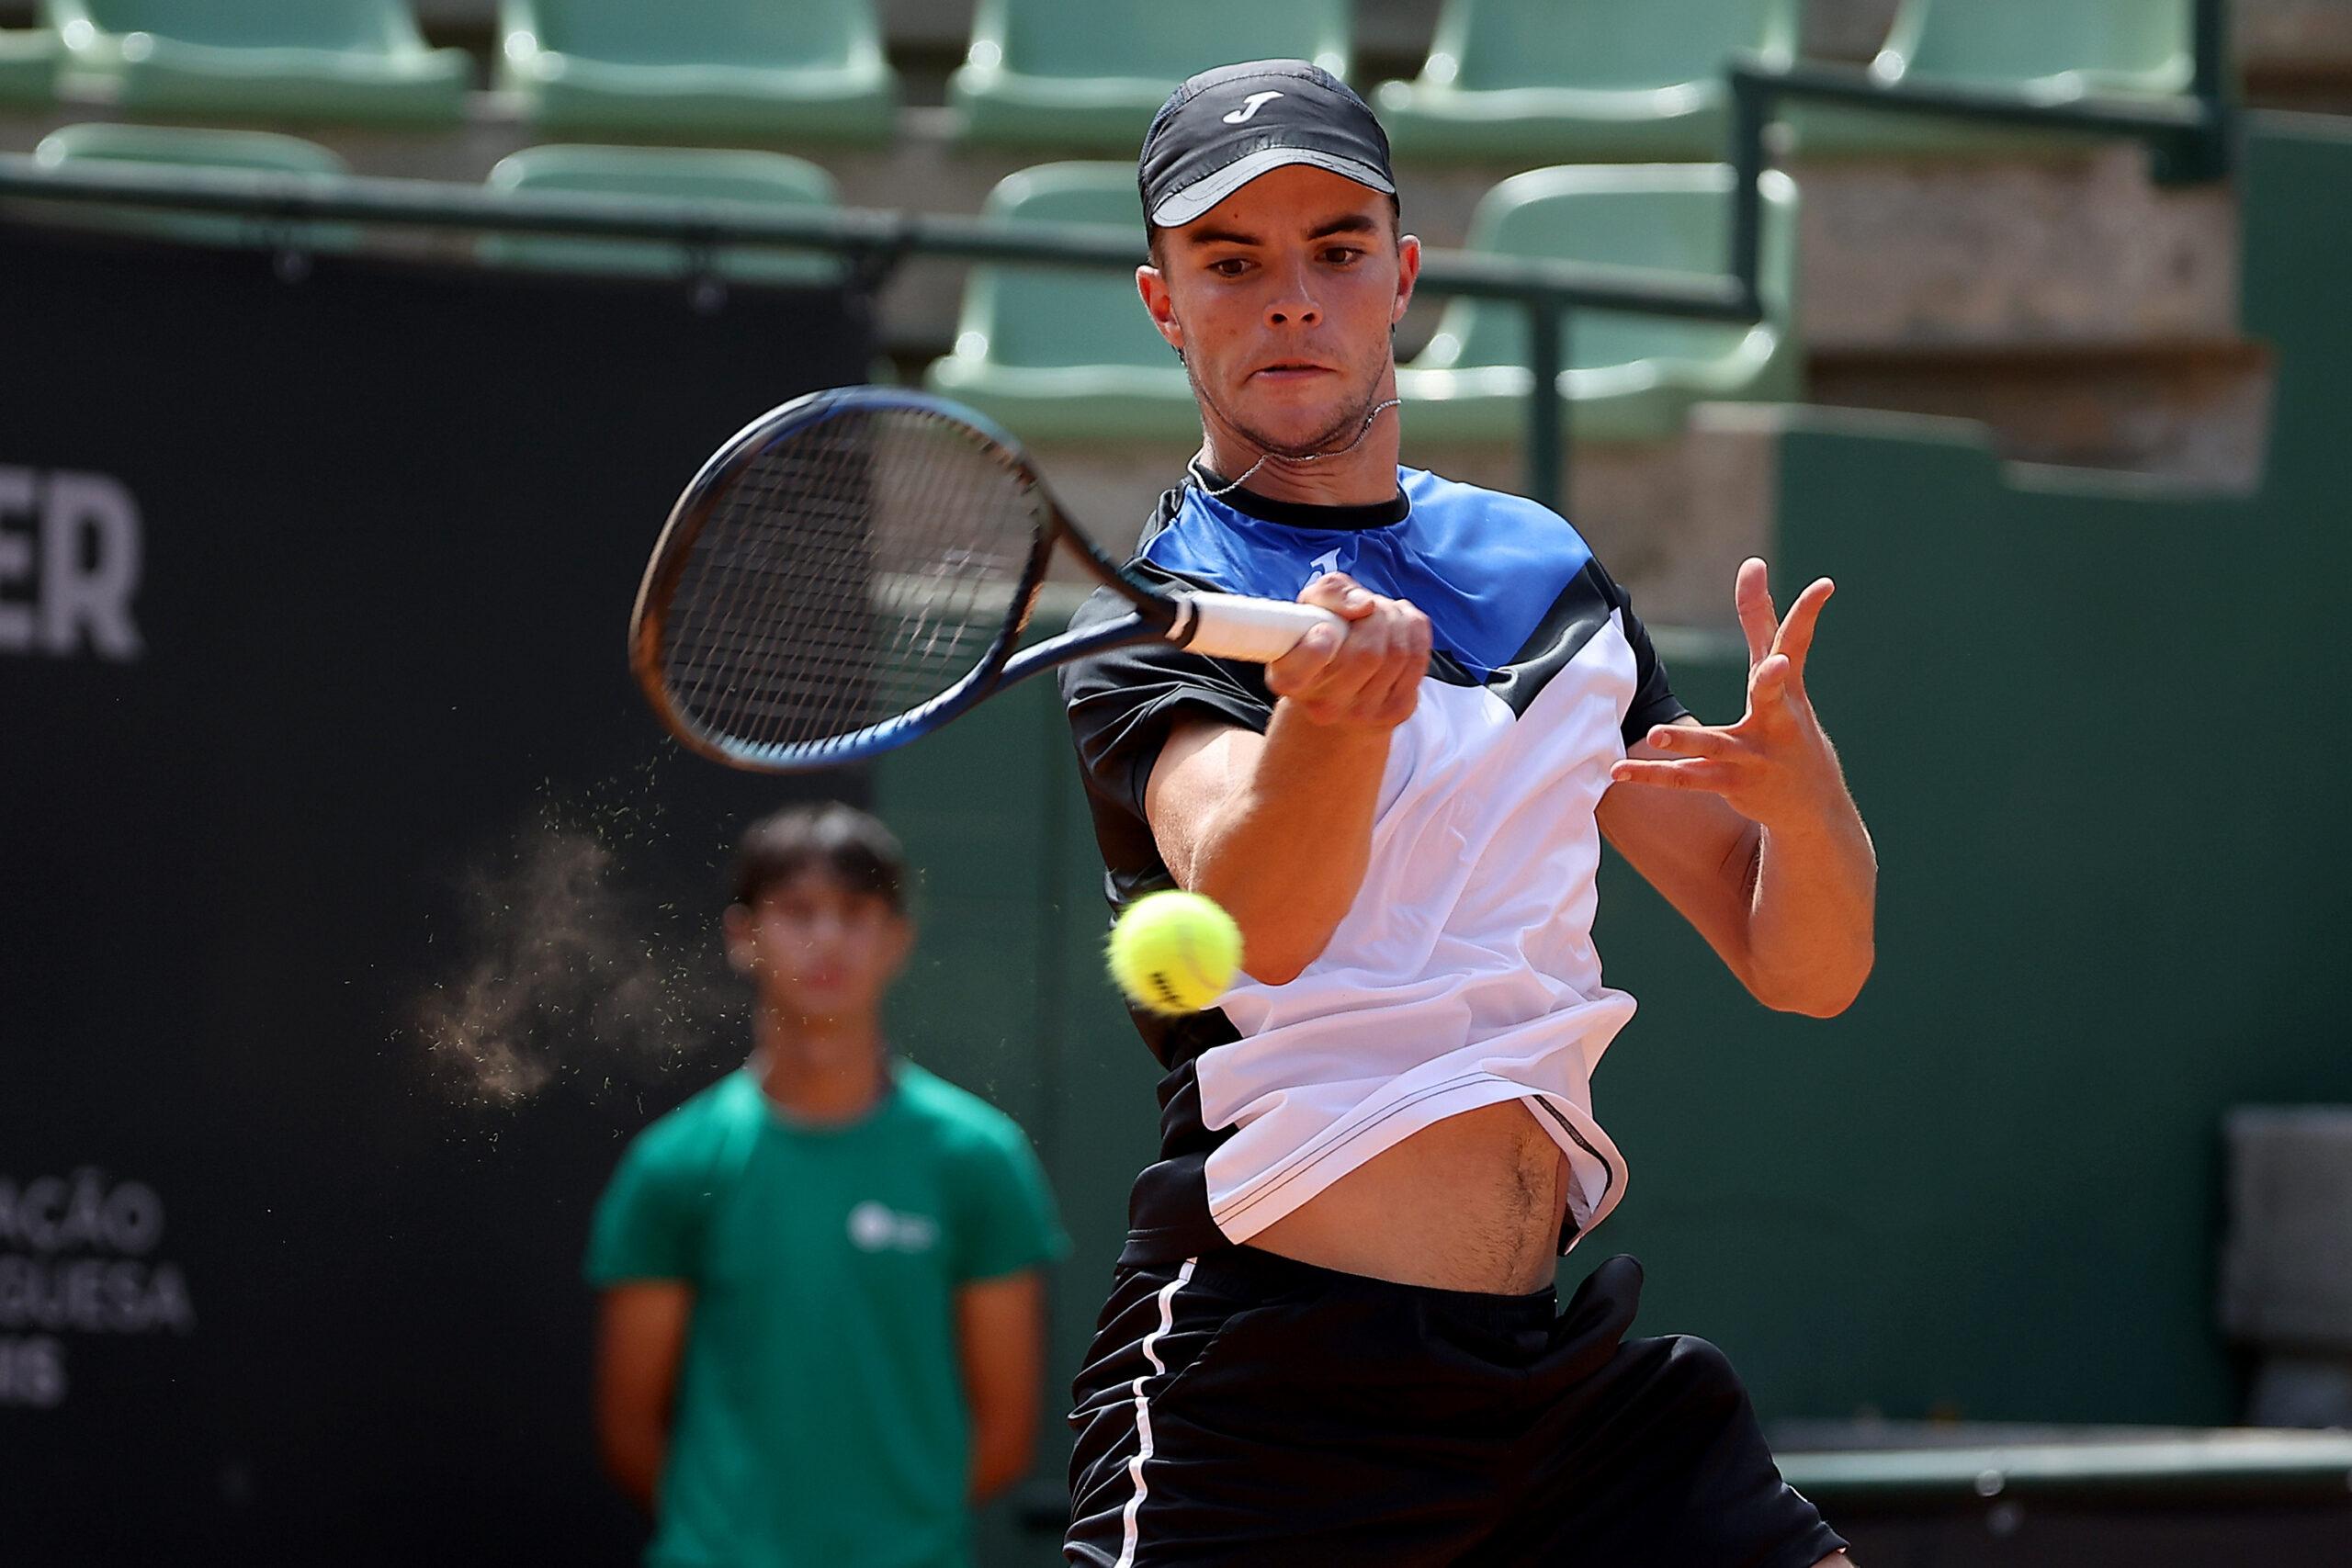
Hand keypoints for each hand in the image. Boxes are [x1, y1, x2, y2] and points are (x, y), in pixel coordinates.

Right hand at [1266, 572, 1431, 729]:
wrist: (1344, 685)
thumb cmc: (1324, 634)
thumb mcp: (1313, 606)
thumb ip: (1329, 592)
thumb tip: (1365, 606)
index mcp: (1289, 679)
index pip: (1297, 674)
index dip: (1316, 648)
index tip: (1325, 629)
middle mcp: (1323, 706)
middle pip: (1367, 654)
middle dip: (1376, 616)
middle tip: (1369, 607)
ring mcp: (1361, 714)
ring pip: (1397, 653)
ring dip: (1396, 619)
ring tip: (1383, 613)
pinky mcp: (1396, 712)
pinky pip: (1418, 658)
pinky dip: (1413, 630)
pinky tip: (1401, 625)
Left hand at [1609, 558, 1840, 828]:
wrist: (1813, 806)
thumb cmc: (1790, 726)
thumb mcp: (1782, 677)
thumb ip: (1761, 622)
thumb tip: (1752, 561)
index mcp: (1788, 689)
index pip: (1797, 643)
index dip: (1809, 613)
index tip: (1825, 585)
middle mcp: (1777, 719)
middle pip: (1772, 692)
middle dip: (1774, 679)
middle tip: (1775, 667)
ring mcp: (1754, 755)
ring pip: (1716, 745)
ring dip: (1686, 741)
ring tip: (1655, 735)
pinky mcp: (1732, 784)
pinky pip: (1687, 779)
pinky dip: (1652, 775)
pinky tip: (1618, 770)